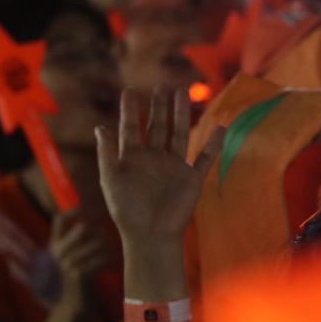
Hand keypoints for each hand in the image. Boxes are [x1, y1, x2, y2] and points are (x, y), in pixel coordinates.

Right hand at [49, 208, 110, 287]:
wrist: (76, 305)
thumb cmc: (81, 277)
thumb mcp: (76, 256)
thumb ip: (82, 240)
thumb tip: (101, 222)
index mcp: (56, 245)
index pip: (60, 219)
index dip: (75, 211)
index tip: (90, 213)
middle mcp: (59, 252)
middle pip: (84, 227)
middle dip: (100, 232)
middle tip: (106, 243)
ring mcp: (67, 263)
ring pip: (97, 243)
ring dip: (109, 249)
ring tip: (111, 256)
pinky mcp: (79, 274)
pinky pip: (102, 259)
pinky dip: (110, 261)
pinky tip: (112, 265)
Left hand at [97, 87, 224, 244]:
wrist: (151, 236)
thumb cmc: (127, 210)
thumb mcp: (111, 179)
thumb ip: (107, 153)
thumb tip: (100, 127)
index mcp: (132, 159)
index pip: (130, 129)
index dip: (129, 110)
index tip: (128, 90)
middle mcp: (154, 159)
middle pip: (157, 127)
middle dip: (160, 107)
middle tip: (162, 86)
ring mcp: (174, 168)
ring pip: (180, 135)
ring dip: (181, 115)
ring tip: (182, 93)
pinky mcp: (191, 179)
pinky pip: (204, 158)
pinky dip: (213, 144)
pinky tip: (221, 127)